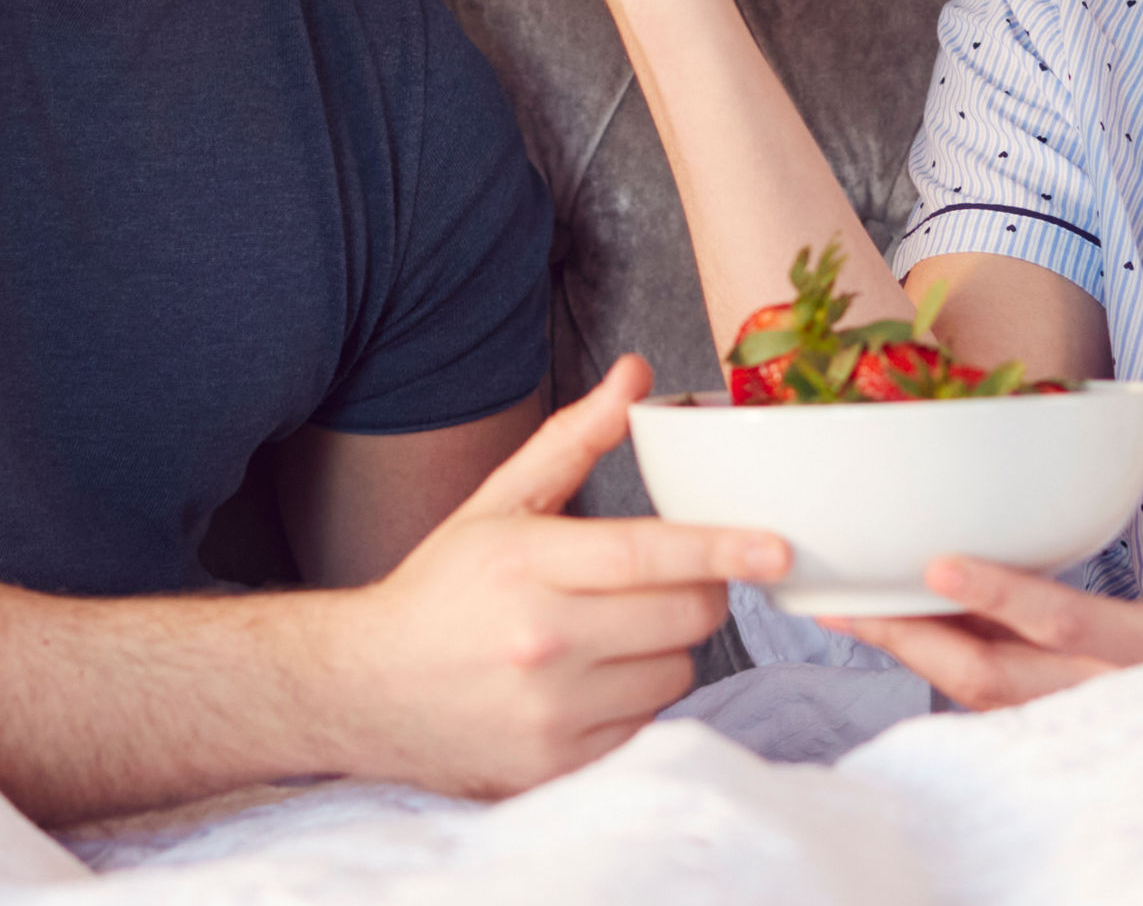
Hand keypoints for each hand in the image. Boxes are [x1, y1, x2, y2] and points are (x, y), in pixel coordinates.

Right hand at [315, 355, 790, 796]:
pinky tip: (591, 684)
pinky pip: (646, 727)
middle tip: (666, 583)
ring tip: (612, 636)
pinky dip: (635, 703)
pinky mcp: (555, 766)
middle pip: (684, 617)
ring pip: (676, 674)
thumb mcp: (497, 503)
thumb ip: (573, 440)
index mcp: (526, 564)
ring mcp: (550, 712)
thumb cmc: (441, 590)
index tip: (777, 549)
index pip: (648, 553)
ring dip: (665, 651)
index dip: (721, 548)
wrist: (365, 691)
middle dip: (697, 593)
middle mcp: (541, 641)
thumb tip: (637, 376)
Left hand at [830, 329, 1142, 707]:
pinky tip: (903, 636)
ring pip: (987, 703)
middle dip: (915, 642)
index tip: (934, 562)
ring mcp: (1094, 724)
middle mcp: (1119, 697)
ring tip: (848, 616)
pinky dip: (949, 672)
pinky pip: (1000, 708)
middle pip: (997, 681)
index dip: (999, 595)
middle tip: (844, 604)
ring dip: (918, 658)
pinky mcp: (1079, 729)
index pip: (1066, 621)